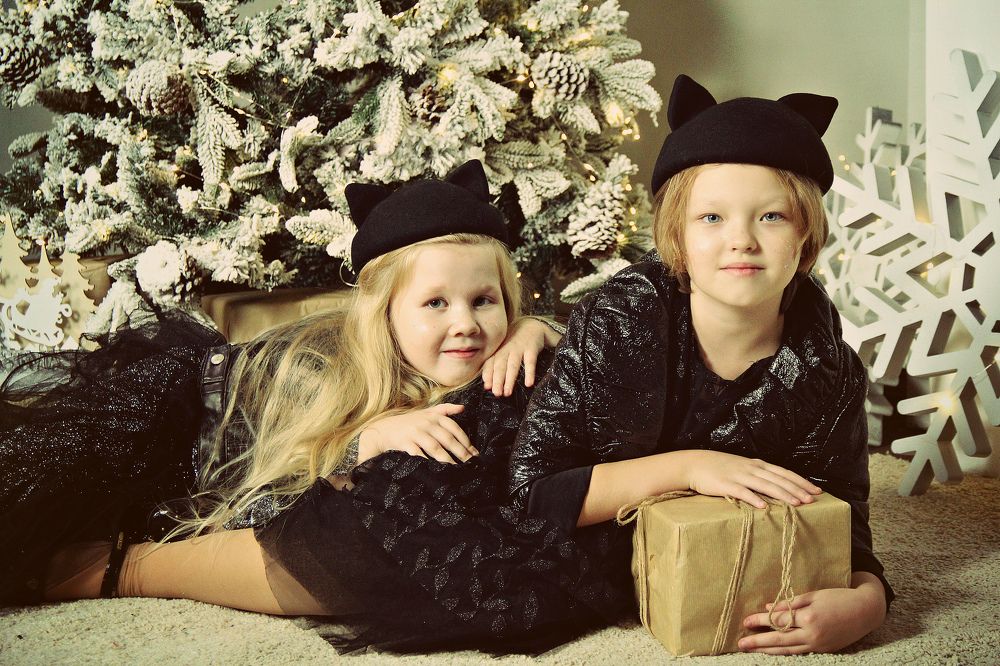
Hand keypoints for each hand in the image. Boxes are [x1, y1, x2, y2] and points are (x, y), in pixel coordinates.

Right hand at [359, 403, 477, 463]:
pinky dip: (428, 461)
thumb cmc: (409, 422)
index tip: (473, 452)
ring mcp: (416, 433)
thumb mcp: (427, 411)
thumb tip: (463, 407)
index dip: (465, 441)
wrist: (384, 429)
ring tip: (457, 468)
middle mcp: (426, 423)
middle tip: (470, 463)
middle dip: (461, 452)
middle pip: (448, 439)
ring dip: (447, 459)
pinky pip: (419, 454)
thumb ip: (445, 409)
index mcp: (434, 416)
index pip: (454, 428)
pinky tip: (436, 469)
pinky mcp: (406, 443)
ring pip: (435, 447)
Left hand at [481, 317, 560, 396]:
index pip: (491, 363)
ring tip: (507, 393)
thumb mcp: (502, 350)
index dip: (488, 375)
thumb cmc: (513, 342)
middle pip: (500, 366)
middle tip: (496, 393)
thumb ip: (494, 365)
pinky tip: (529, 383)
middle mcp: (507, 350)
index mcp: (498, 351)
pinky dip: (529, 372)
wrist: (531, 325)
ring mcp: (519, 349)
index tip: (487, 387)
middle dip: (497, 380)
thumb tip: (487, 386)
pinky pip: (531, 362)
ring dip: (509, 379)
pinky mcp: (532, 349)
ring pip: (513, 365)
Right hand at [684, 451, 821, 507]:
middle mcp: (752, 469)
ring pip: (766, 485)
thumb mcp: (742, 468)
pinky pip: (743, 492)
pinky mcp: (726, 485)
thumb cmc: (719, 468)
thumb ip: (758, 475)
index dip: (801, 481)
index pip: (784, 472)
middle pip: (779, 479)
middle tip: (813, 499)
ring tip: (797, 503)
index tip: (817, 490)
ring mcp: (739, 476)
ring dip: (783, 494)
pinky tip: (764, 506)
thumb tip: (776, 487)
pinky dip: (754, 498)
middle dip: (797, 489)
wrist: (694, 464)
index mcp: (757, 464)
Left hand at [739, 573, 886, 653]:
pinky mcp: (823, 651)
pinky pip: (799, 653)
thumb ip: (790, 602)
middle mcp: (812, 634)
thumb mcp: (813, 595)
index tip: (745, 621)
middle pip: (779, 640)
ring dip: (768, 652)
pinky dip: (785, 654)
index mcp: (809, 617)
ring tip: (752, 651)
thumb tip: (768, 607)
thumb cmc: (839, 597)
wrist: (865, 611)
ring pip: (788, 651)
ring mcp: (818, 645)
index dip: (760, 621)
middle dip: (758, 642)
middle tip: (741, 643)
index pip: (778, 621)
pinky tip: (773, 653)